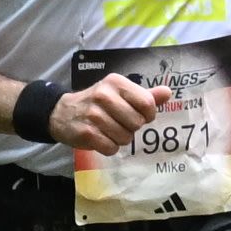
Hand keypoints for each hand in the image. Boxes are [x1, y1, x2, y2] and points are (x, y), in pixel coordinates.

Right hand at [46, 67, 175, 159]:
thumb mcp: (119, 93)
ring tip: (109, 130)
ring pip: (125, 138)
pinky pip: (111, 148)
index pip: (147, 103)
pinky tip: (101, 138)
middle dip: (132, 128)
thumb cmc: (97, 103)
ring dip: (120, 138)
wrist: (62, 113)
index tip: (139, 115)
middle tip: (120, 123)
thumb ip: (145, 95)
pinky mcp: (86, 132)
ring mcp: (94, 115)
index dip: (148, 115)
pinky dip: (109, 147)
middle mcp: (104, 95)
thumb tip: (168, 93)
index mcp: (116, 83)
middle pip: (137, 123)